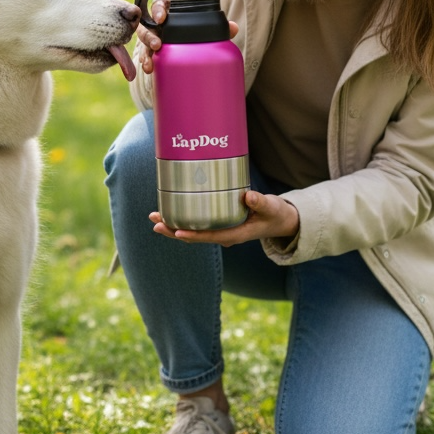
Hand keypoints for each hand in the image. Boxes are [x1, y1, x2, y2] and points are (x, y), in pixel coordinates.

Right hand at [137, 0, 238, 75]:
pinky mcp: (149, 50)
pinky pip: (144, 55)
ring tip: (149, 64)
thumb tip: (233, 28)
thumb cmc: (195, 31)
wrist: (189, 48)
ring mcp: (151, 37)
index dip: (158, 10)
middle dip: (149, 35)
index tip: (161, 18)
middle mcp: (157, 23)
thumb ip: (219, 27)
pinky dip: (145, 62)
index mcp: (169, 10)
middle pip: (147, 25)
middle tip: (157, 45)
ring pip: (142, 41)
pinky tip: (148, 70)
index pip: (159, 5)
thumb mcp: (205, 27)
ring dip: (144, 52)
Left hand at [149, 190, 298, 247]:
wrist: (278, 220)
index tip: (177, 233)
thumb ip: (261, 202)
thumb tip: (248, 196)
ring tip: (155, 219)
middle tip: (155, 223)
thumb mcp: (272, 207)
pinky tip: (171, 214)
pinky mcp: (219, 225)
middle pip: (196, 237)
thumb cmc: (275, 213)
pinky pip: (198, 225)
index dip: (193, 236)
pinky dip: (183, 220)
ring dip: (174, 227)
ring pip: (194, 232)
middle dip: (174, 231)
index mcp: (236, 234)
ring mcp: (221, 231)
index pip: (211, 237)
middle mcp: (225, 235)